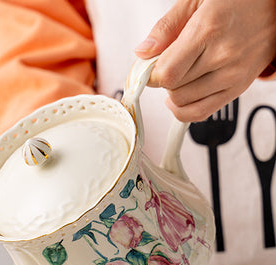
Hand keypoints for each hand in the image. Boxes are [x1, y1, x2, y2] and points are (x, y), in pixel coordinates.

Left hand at [134, 0, 275, 121]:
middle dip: (164, 81)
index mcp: (209, 30)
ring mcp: (233, 74)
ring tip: (181, 75)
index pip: (167, 74)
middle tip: (168, 65)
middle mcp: (223, 56)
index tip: (150, 68)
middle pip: (173, 90)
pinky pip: (201, 113)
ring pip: (183, 104)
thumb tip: (143, 52)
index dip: (151, 75)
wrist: (275, 3)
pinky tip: (183, 94)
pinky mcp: (239, 87)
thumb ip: (166, 27)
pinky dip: (185, 110)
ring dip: (175, 93)